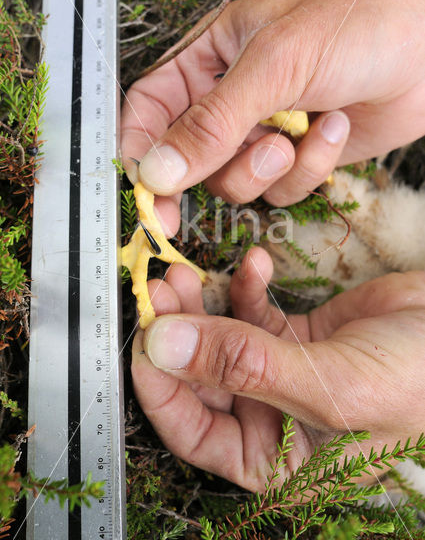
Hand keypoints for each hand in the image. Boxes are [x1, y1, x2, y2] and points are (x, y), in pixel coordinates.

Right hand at [122, 0, 424, 226]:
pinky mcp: (298, 159)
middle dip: (204, 173)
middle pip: (187, 157)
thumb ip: (212, 122)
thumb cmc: (357, 26)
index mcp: (210, 59)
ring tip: (297, 134)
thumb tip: (158, 169)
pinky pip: (280, 191)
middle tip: (188, 204)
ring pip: (234, 182)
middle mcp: (232, 100)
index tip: (142, 185)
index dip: (139, 146)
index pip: (151, 107)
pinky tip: (331, 129)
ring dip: (266, 168)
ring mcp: (264, 133)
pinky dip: (307, 170)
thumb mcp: (274, 66)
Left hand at [131, 247, 424, 490]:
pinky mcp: (295, 333)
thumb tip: (163, 346)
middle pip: (200, 375)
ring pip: (219, 338)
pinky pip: (254, 310)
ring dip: (202, 304)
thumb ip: (244, 365)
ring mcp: (280, 370)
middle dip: (176, 333)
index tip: (144, 337)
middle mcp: (271, 416)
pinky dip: (247, 285)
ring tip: (187, 271)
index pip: (194, 431)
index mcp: (277, 458)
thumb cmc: (421, 385)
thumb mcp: (328, 385)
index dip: (161, 386)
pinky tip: (253, 262)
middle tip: (161, 290)